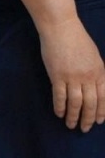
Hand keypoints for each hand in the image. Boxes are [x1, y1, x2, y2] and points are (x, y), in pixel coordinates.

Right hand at [39, 17, 104, 131]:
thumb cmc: (77, 39)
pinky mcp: (58, 75)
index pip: (104, 97)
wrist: (61, 28)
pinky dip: (60, 106)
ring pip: (76, 102)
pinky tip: (59, 113)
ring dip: (74, 116)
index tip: (99, 121)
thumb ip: (95, 72)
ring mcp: (73, 77)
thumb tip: (94, 86)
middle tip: (85, 129)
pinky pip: (60, 96)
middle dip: (88, 118)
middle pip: (91, 103)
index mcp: (100, 72)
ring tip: (70, 125)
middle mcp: (89, 77)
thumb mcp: (94, 56)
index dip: (102, 111)